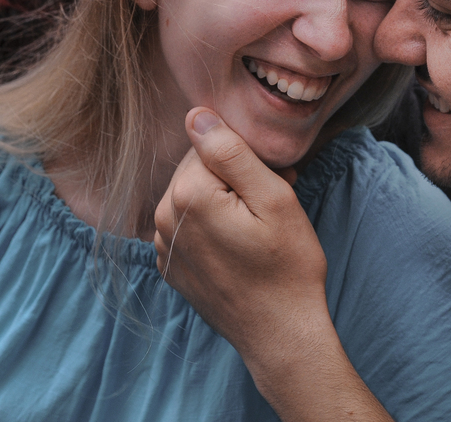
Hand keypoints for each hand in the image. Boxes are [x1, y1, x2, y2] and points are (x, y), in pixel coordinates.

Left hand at [154, 109, 393, 421]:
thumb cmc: (288, 267)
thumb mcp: (274, 199)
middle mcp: (163, 217)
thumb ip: (232, 152)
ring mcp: (162, 245)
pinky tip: (239, 246)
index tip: (275, 182)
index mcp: (187, 195)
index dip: (248, 158)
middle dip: (232, 177)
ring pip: (192, 194)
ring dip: (222, 200)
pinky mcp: (169, 265)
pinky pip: (188, 224)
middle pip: (197, 167)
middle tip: (270, 205)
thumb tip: (196, 115)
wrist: (280, 335)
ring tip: (257, 227)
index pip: (211, 144)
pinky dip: (211, 225)